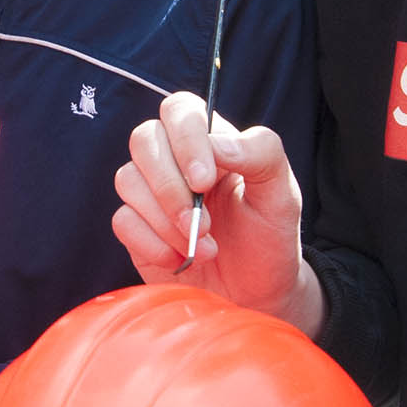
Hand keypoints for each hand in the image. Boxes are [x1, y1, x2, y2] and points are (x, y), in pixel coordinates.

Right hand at [112, 92, 321, 334]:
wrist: (256, 296)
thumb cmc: (269, 239)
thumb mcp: (283, 195)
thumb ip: (261, 155)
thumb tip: (216, 145)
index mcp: (211, 142)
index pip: (180, 110)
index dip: (186, 140)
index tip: (206, 181)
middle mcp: (175, 161)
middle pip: (144, 139)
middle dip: (170, 185)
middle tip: (204, 223)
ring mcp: (151, 195)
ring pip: (127, 180)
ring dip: (166, 220)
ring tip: (205, 248)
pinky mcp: (137, 229)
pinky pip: (123, 221)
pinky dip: (152, 243)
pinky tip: (181, 259)